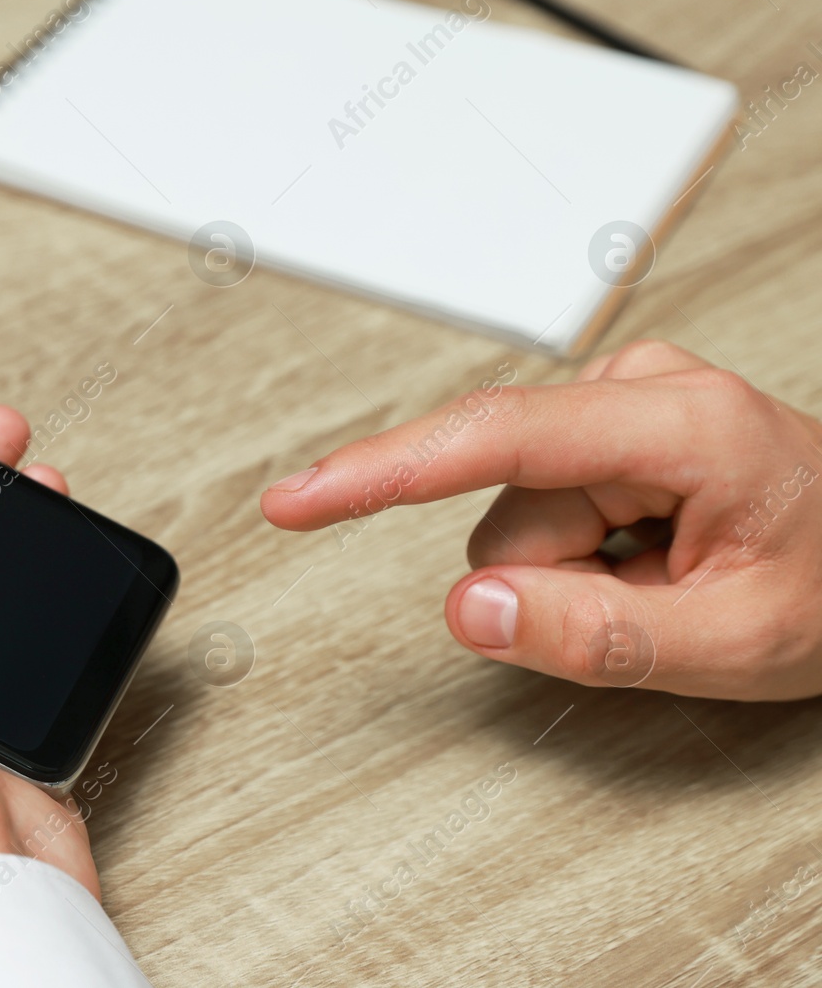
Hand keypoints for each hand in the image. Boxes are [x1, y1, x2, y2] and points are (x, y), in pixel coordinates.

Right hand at [260, 339, 821, 699]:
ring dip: (570, 574)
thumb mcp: (736, 642)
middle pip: (505, 511)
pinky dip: (579, 555)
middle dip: (551, 581)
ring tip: (660, 583)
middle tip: (651, 606)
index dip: (380, 472)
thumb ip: (594, 634)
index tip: (296, 500)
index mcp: (681, 424)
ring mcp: (621, 402)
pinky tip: (647, 558)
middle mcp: (640, 391)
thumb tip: (464, 609)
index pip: (496, 438)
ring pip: (514, 522)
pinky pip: (537, 510)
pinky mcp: (604, 426)